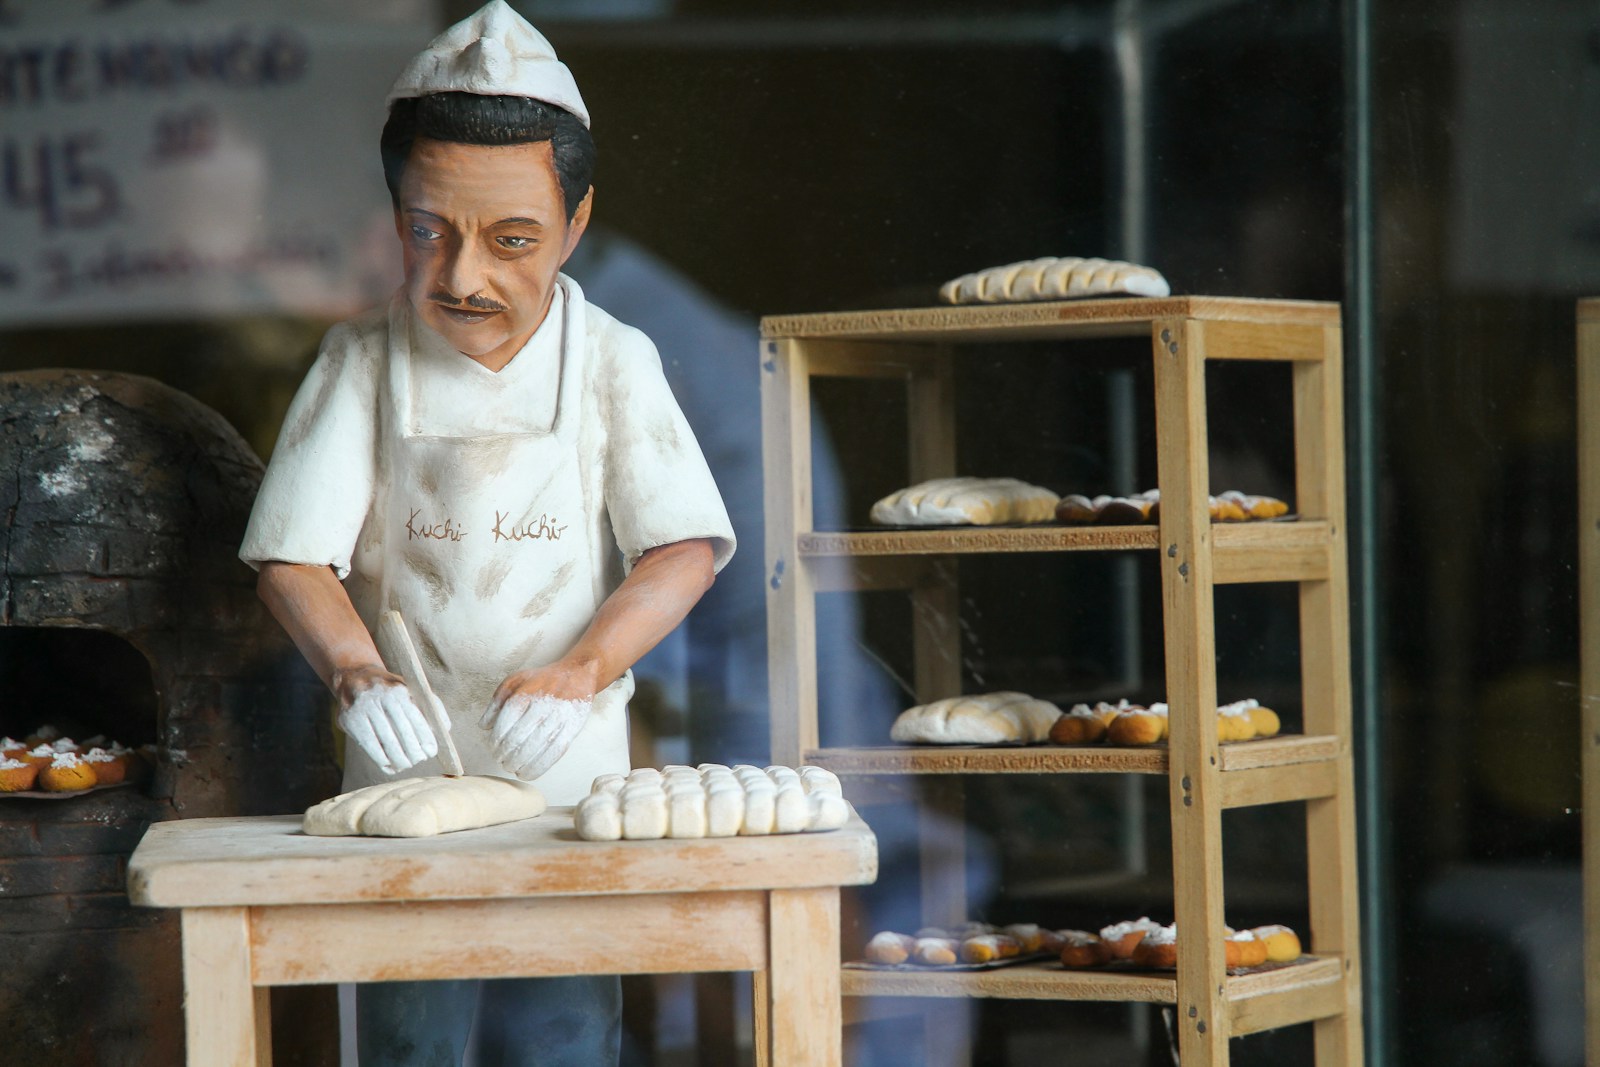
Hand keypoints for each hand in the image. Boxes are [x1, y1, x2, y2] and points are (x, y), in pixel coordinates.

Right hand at [333, 666, 437, 774]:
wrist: (355, 677)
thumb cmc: (391, 690)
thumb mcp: (411, 689)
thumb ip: (431, 706)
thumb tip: (445, 728)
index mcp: (399, 690)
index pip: (417, 719)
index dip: (426, 739)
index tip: (431, 752)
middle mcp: (381, 697)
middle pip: (402, 733)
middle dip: (413, 751)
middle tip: (419, 760)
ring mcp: (364, 709)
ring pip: (386, 742)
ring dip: (399, 759)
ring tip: (406, 764)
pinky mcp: (350, 721)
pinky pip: (370, 746)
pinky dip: (382, 759)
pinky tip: (389, 764)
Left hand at [480, 660, 598, 780]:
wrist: (577, 674)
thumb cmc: (541, 680)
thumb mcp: (514, 681)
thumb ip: (496, 702)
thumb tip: (483, 727)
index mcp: (526, 692)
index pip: (506, 723)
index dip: (496, 741)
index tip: (493, 748)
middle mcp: (543, 704)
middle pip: (519, 737)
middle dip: (506, 755)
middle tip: (502, 761)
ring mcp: (560, 716)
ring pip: (536, 747)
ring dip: (520, 763)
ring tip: (513, 768)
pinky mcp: (572, 727)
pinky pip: (555, 752)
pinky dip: (539, 767)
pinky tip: (528, 773)